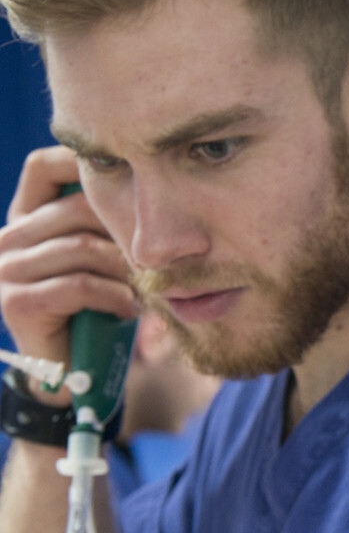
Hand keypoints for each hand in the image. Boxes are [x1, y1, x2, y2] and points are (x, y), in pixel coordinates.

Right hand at [0, 146, 135, 398]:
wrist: (73, 371)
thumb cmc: (96, 307)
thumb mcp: (100, 257)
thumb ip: (104, 224)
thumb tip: (145, 190)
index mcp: (25, 219)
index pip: (43, 167)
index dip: (80, 161)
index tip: (127, 176)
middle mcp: (7, 238)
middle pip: (76, 209)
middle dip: (122, 234)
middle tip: (150, 262)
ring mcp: (6, 270)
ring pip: (83, 248)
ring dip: (124, 271)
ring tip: (142, 290)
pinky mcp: (17, 302)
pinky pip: (79, 285)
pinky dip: (114, 297)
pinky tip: (128, 310)